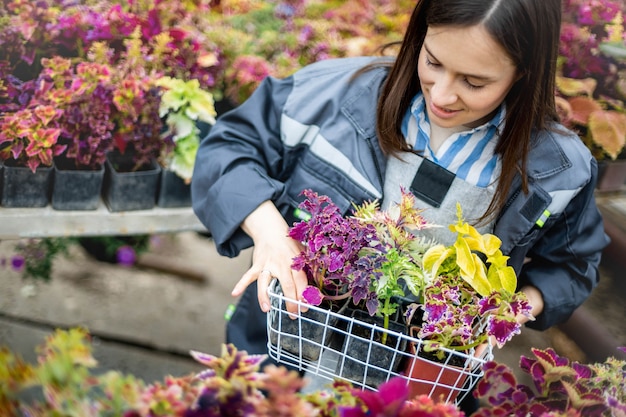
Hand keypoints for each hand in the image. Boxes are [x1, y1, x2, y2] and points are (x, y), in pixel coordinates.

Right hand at [232, 200, 307, 314]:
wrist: (271, 230)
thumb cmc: (290, 246)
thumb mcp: (303, 254)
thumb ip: (310, 271)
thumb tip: (320, 294)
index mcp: (295, 262)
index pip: (301, 281)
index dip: (304, 295)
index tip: (307, 307)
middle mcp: (282, 263)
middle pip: (287, 285)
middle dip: (291, 302)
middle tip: (293, 315)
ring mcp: (268, 264)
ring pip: (265, 281)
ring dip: (265, 296)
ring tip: (267, 309)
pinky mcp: (257, 264)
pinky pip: (248, 275)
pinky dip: (240, 284)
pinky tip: (235, 293)